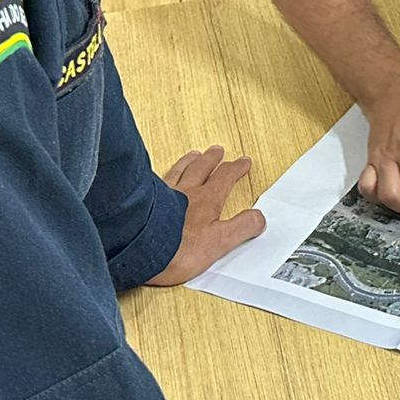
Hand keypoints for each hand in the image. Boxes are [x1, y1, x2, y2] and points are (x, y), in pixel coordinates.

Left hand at [147, 145, 267, 285]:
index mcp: (206, 200)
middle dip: (212, 159)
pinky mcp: (144, 202)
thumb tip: (258, 218)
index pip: (225, 177)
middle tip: (217, 151)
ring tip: (192, 155)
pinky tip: (159, 175)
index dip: (236, 168)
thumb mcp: (220, 242)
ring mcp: (163, 195)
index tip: (243, 162)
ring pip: (179, 171)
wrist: (140, 249)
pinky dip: (162, 174)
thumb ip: (241, 228)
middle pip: (201, 168)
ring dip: (188, 162)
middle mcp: (185, 192)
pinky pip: (156, 180)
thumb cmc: (177, 249)